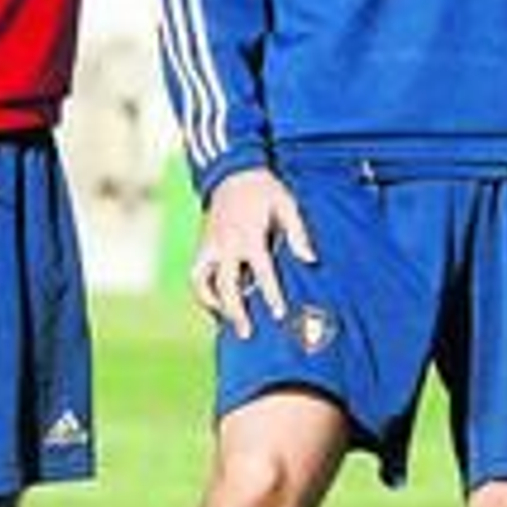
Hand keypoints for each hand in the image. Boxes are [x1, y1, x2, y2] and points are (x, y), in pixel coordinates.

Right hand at [190, 167, 316, 338]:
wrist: (233, 173)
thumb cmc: (265, 190)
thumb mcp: (287, 205)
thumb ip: (298, 233)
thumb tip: (310, 260)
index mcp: (249, 236)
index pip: (261, 272)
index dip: (271, 294)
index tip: (278, 314)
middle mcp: (226, 244)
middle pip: (227, 286)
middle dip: (236, 312)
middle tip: (247, 334)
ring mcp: (210, 245)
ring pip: (202, 283)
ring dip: (213, 304)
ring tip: (226, 322)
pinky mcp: (202, 245)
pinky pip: (196, 275)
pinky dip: (202, 291)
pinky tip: (215, 303)